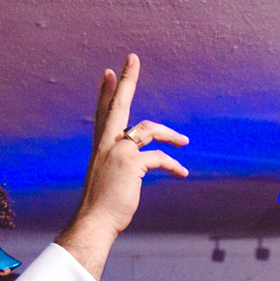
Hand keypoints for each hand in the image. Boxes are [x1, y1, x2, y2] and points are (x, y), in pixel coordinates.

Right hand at [63, 56, 189, 265]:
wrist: (94, 221)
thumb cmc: (102, 207)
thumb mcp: (108, 180)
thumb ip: (119, 166)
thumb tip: (136, 164)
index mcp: (100, 147)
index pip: (103, 113)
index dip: (106, 92)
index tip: (109, 73)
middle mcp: (106, 144)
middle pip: (118, 105)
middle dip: (127, 81)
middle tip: (132, 59)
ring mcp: (118, 152)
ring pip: (147, 129)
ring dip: (169, 133)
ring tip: (184, 141)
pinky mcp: (131, 164)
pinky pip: (159, 157)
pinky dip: (173, 165)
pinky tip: (182, 173)